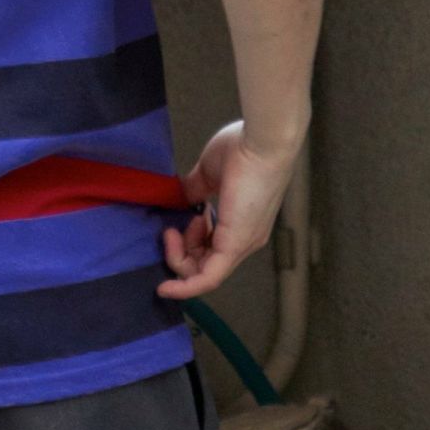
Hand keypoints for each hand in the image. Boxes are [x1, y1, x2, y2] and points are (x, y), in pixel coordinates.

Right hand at [157, 119, 300, 298]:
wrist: (263, 142)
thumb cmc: (242, 149)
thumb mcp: (210, 172)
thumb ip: (195, 189)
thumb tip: (182, 199)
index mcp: (242, 223)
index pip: (212, 248)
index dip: (188, 242)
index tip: (176, 222)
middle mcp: (245, 240)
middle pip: (205, 264)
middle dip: (180, 252)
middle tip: (170, 228)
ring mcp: (242, 245)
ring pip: (205, 273)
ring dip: (179, 258)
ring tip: (172, 229)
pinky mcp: (235, 246)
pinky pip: (209, 277)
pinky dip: (186, 286)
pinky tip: (166, 287)